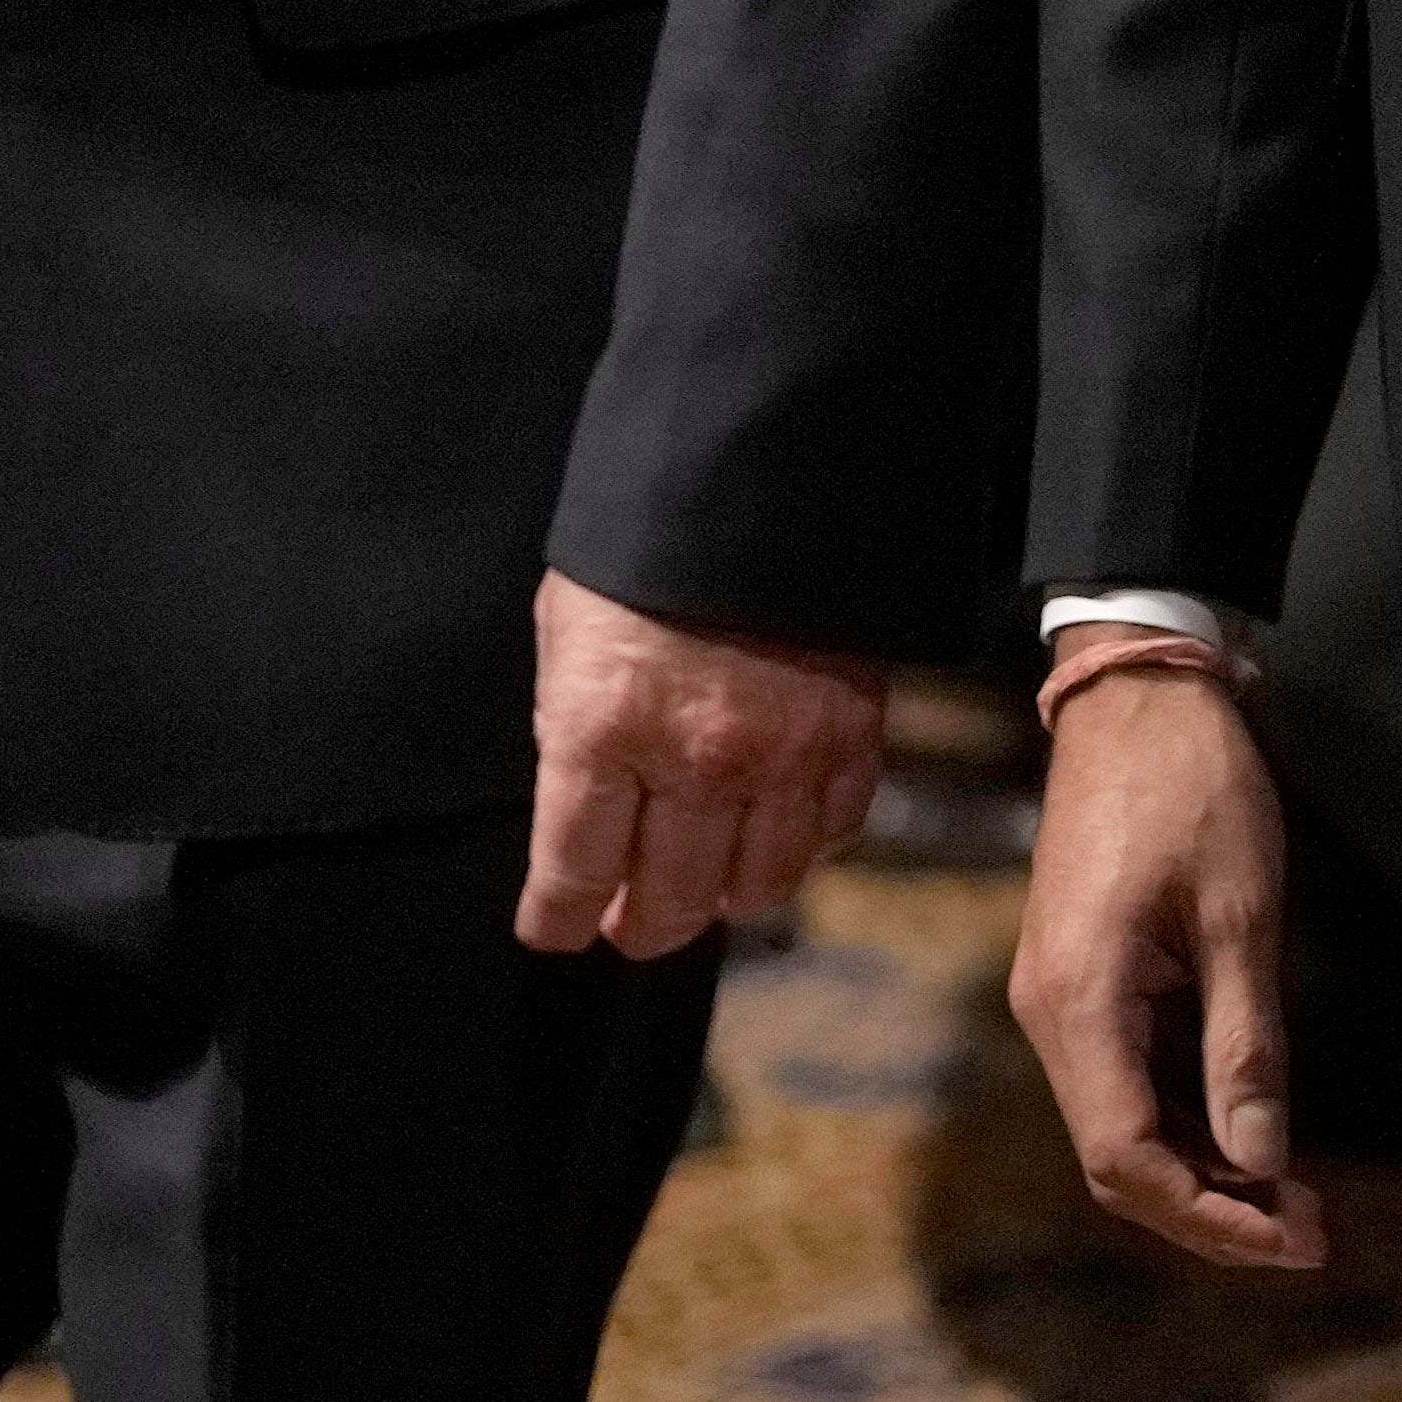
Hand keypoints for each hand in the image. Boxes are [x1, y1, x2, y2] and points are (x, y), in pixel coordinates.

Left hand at [515, 572, 882, 961]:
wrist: (754, 471)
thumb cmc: (639, 549)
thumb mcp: (566, 634)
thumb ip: (575, 731)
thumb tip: (587, 815)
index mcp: (603, 730)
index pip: (572, 873)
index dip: (556, 919)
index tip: (551, 931)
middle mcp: (694, 760)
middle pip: (666, 902)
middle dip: (638, 925)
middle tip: (629, 922)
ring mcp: (782, 755)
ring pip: (756, 889)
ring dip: (722, 899)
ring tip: (704, 885)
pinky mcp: (850, 735)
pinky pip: (830, 833)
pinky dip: (802, 846)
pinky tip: (775, 830)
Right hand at [1001, 658, 1319, 1268]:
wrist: (1136, 692)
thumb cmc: (1193, 786)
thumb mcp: (1241, 914)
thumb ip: (1246, 1043)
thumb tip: (1263, 1161)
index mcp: (1080, 1000)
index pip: (1128, 1158)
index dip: (1210, 1217)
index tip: (1294, 1237)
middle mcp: (1051, 1012)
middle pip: (1117, 1158)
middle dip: (1210, 1208)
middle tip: (1307, 1229)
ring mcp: (1059, 997)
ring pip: (1120, 1125)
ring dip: (1200, 1169)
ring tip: (1291, 1193)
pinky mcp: (1081, 979)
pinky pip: (1124, 1078)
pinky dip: (1183, 1118)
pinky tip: (1245, 1129)